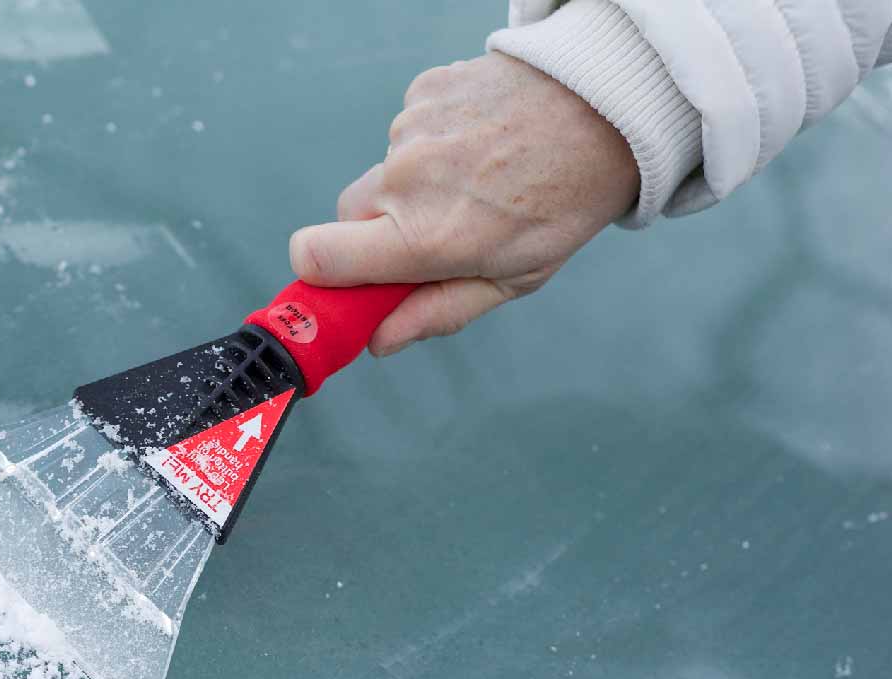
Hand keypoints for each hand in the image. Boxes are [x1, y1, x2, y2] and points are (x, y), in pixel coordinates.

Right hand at [289, 52, 640, 355]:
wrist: (607, 108)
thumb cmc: (563, 202)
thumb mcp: (514, 278)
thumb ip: (438, 311)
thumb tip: (377, 341)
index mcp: (425, 237)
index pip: (316, 257)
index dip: (317, 275)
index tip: (345, 282)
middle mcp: (406, 180)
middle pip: (344, 219)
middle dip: (376, 233)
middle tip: (437, 232)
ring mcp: (410, 130)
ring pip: (381, 174)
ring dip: (413, 185)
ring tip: (477, 178)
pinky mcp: (421, 93)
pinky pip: (404, 133)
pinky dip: (431, 143)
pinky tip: (479, 143)